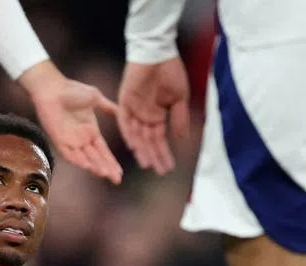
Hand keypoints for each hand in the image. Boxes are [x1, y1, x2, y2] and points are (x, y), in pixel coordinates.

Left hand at [20, 61, 122, 184]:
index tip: (120, 173)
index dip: (111, 162)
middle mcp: (82, 139)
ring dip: (95, 167)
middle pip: (96, 158)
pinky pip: (69, 154)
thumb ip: (109, 108)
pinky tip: (88, 166)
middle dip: (106, 169)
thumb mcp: (96, 98)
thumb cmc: (72, 90)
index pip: (103, 151)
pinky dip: (79, 160)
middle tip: (116, 179)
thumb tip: (124, 111)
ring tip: (105, 174)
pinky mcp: (58, 140)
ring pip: (85, 158)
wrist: (52, 87)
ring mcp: (70, 141)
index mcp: (91, 131)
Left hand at [117, 58, 189, 175]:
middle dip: (154, 156)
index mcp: (157, 116)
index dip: (164, 154)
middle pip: (148, 141)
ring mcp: (134, 110)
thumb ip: (179, 119)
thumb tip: (181, 139)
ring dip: (142, 150)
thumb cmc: (171, 71)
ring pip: (136, 135)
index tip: (169, 168)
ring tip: (148, 164)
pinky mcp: (124, 102)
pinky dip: (129, 134)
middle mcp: (144, 116)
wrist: (158, 52)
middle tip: (159, 172)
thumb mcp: (179, 98)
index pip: (159, 140)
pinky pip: (125, 122)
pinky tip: (134, 147)